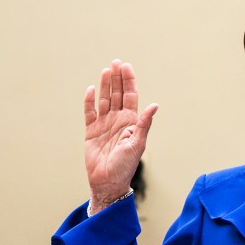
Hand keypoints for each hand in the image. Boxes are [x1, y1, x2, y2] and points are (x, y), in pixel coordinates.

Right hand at [83, 59, 157, 214]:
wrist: (108, 181)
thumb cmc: (126, 165)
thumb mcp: (138, 143)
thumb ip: (144, 124)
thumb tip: (155, 105)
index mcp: (131, 121)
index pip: (130, 96)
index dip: (128, 81)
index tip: (126, 67)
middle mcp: (118, 119)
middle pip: (117, 94)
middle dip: (117, 78)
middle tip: (116, 62)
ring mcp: (104, 124)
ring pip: (104, 100)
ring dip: (105, 86)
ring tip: (105, 71)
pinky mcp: (91, 132)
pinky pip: (89, 113)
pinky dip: (89, 102)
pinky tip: (91, 90)